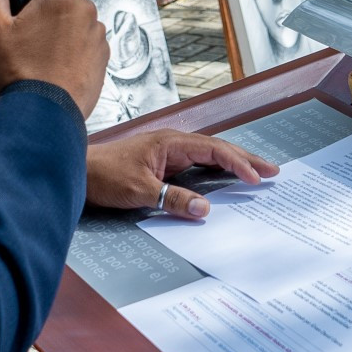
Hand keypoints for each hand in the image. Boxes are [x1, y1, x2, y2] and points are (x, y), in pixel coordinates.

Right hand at [0, 0, 106, 118]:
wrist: (46, 117)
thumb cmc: (20, 74)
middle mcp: (85, 10)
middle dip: (44, 0)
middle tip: (24, 25)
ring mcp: (97, 33)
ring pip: (75, 14)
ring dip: (60, 22)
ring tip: (39, 48)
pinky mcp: (103, 55)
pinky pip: (86, 37)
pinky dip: (72, 43)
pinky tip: (54, 62)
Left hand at [86, 130, 278, 219]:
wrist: (79, 172)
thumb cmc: (105, 176)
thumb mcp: (140, 191)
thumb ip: (173, 199)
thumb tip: (205, 208)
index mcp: (172, 143)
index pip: (214, 150)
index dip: (238, 163)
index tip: (256, 178)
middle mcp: (174, 144)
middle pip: (218, 149)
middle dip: (246, 159)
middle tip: (272, 171)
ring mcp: (169, 153)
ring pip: (210, 156)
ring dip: (234, 163)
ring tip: (258, 173)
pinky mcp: (164, 165)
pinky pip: (198, 165)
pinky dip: (217, 171)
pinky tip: (226, 179)